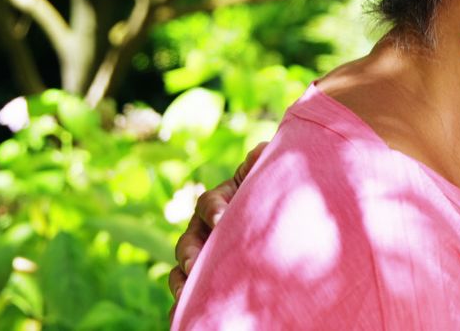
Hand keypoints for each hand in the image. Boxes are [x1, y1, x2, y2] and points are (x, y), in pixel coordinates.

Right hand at [167, 141, 267, 316]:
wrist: (277, 221)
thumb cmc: (269, 196)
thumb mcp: (265, 180)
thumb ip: (261, 167)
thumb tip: (263, 149)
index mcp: (220, 201)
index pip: (209, 202)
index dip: (214, 209)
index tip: (221, 218)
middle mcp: (204, 228)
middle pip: (188, 239)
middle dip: (190, 251)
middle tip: (194, 262)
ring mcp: (202, 254)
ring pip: (182, 268)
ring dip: (182, 279)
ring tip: (186, 293)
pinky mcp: (204, 277)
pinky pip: (188, 290)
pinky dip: (186, 298)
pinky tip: (187, 311)